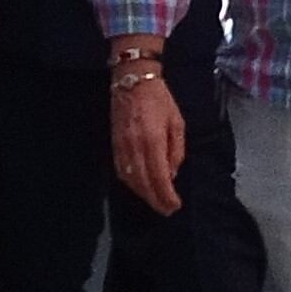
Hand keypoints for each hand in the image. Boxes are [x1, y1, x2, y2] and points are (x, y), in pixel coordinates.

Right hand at [108, 64, 186, 212]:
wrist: (132, 80)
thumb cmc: (160, 100)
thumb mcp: (177, 123)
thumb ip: (176, 150)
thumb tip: (171, 174)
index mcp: (153, 141)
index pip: (159, 177)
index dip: (167, 196)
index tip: (175, 205)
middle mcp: (135, 147)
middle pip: (143, 183)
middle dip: (156, 200)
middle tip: (167, 210)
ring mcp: (121, 147)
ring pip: (130, 180)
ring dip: (143, 195)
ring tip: (155, 202)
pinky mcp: (114, 144)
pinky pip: (120, 171)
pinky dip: (130, 183)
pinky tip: (139, 188)